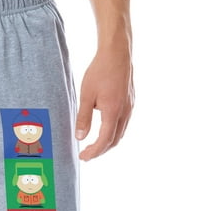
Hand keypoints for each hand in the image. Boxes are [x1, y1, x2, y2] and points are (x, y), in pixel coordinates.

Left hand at [75, 46, 133, 160]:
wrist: (117, 53)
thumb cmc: (100, 71)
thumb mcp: (86, 95)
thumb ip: (83, 118)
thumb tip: (80, 137)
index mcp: (113, 112)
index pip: (104, 140)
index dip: (94, 152)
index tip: (83, 157)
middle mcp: (125, 112)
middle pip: (115, 140)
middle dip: (101, 150)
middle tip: (87, 154)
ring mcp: (130, 107)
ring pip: (121, 133)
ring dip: (108, 142)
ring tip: (94, 145)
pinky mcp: (130, 101)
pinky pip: (124, 123)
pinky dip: (114, 132)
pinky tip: (104, 129)